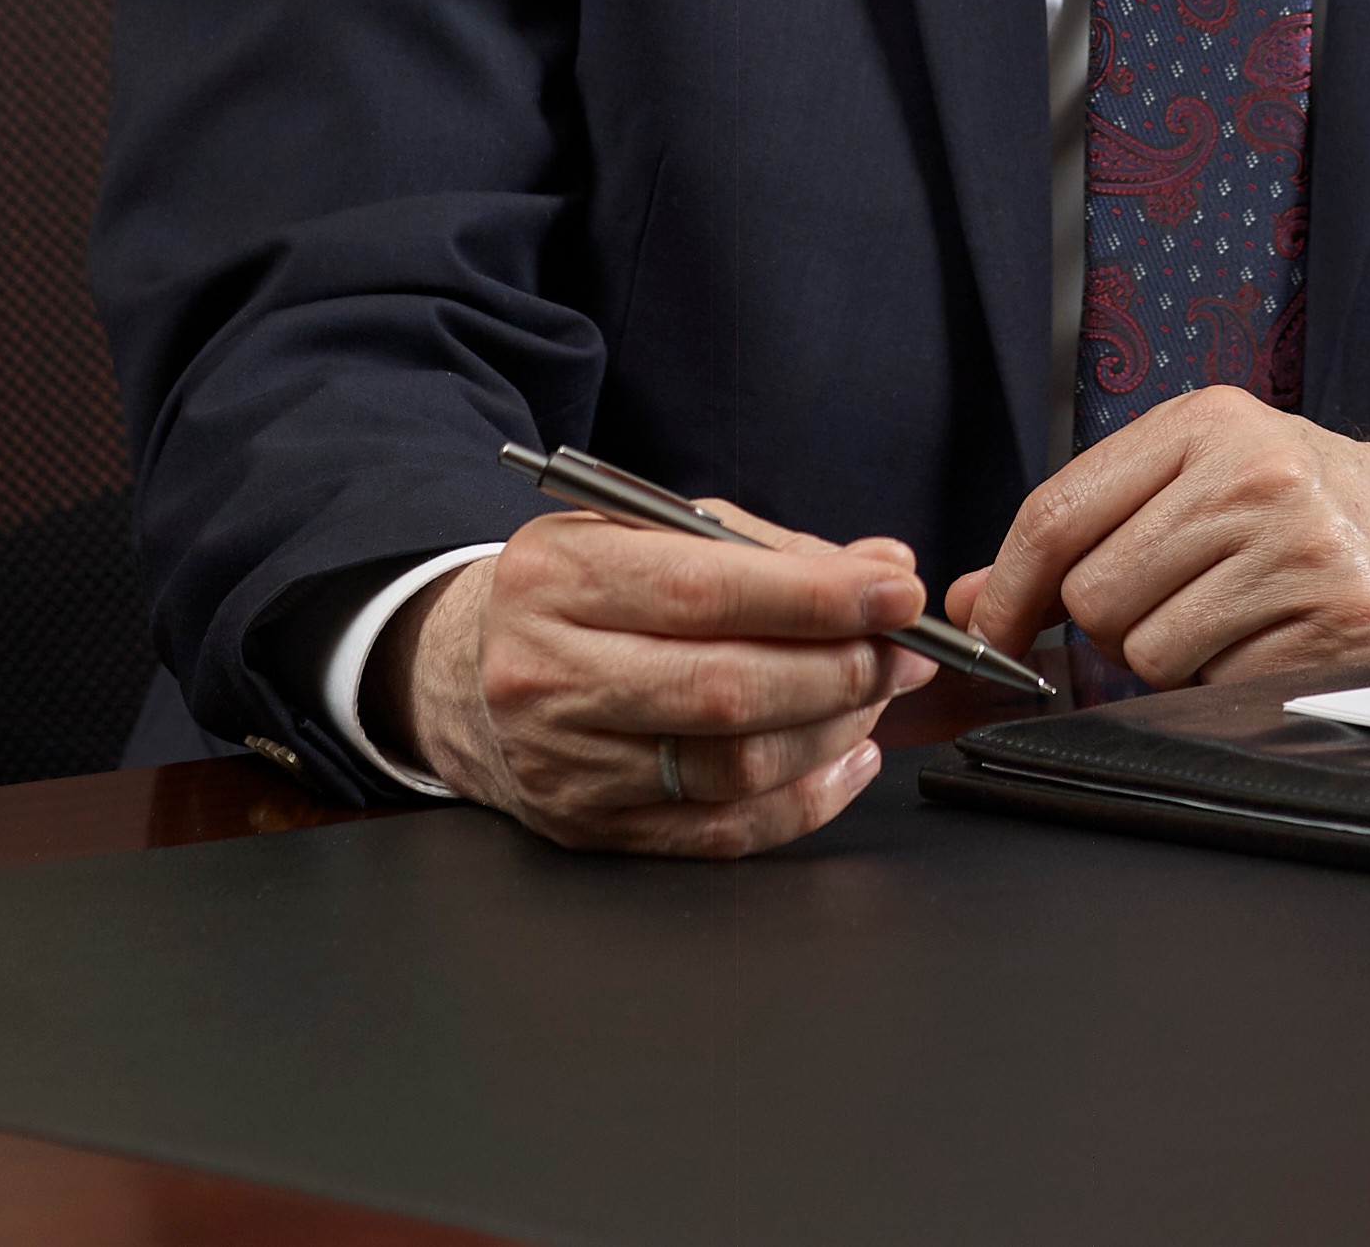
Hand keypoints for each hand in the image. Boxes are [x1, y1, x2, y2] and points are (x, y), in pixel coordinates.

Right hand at [387, 498, 932, 855]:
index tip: (895, 591)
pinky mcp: (590, 830)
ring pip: (731, 768)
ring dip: (832, 733)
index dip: (815, 597)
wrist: (463, 673)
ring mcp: (567, 765)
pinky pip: (720, 834)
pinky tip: (845, 757)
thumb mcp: (645, 534)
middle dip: (841, 670)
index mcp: (558, 578)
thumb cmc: (574, 594)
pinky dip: (804, 802)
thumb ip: (764, 548)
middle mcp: (548, 675)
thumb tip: (883, 564)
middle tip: (905, 652)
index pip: (703, 591)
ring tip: (875, 696)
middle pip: (724, 689)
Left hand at [945, 390, 1369, 689]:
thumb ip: (1087, 526)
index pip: (1058, 512)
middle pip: (1094, 595)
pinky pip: (1213, 687)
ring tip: (1238, 618)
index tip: (989, 632)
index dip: (1006, 588)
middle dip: (1115, 624)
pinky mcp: (1336, 619)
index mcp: (1210, 420)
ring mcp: (1300, 545)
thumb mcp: (1204, 479)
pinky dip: (1227, 684)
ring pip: (1147, 651)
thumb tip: (968, 595)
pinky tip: (1276, 643)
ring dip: (1175, 658)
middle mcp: (1254, 471)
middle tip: (1179, 603)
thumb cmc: (1313, 510)